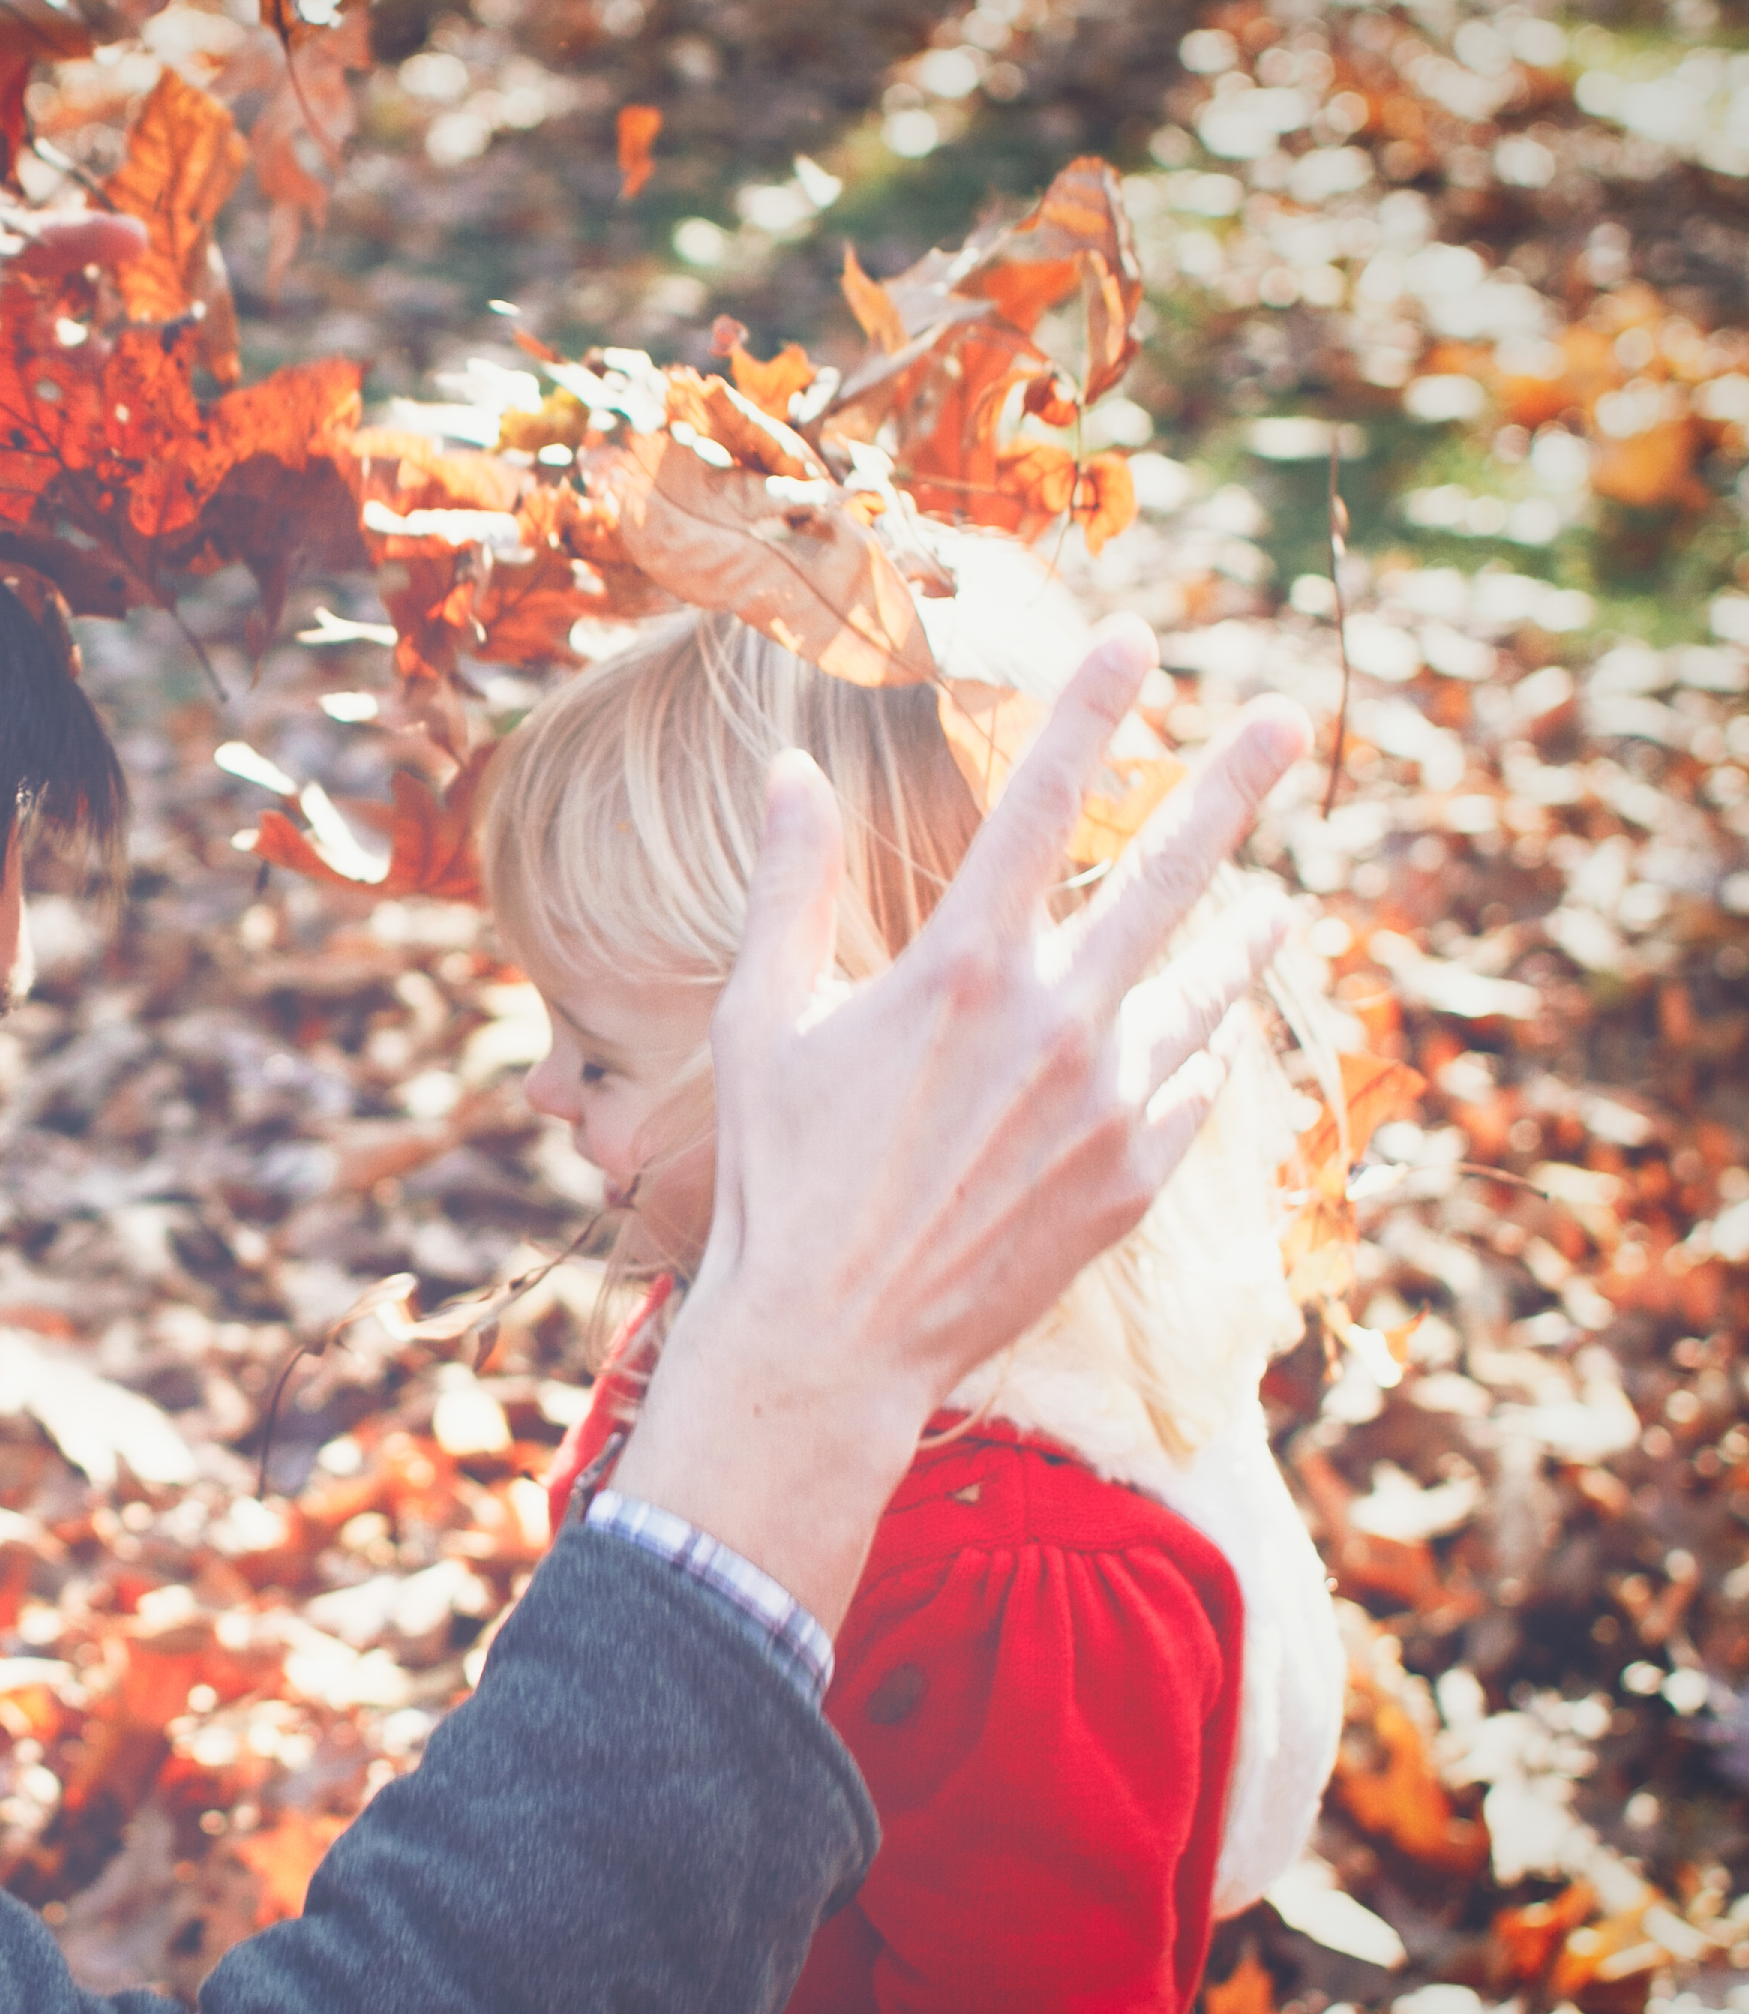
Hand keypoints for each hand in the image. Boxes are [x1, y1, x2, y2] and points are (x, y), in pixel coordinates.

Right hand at [608, 618, 1309, 1628]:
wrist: (832, 1339)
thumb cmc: (778, 1174)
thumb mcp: (761, 1019)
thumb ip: (790, 887)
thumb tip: (787, 769)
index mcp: (960, 967)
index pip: (1042, 799)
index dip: (1092, 707)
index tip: (1139, 638)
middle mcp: (1055, 1021)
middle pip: (1168, 873)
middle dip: (1233, 786)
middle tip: (1288, 721)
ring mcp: (1109, 1103)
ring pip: (1204, 988)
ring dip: (1244, 937)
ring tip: (1280, 906)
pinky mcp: (1133, 1179)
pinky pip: (1185, 1092)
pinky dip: (1186, 1061)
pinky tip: (1189, 1052)